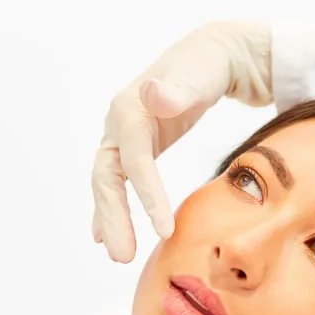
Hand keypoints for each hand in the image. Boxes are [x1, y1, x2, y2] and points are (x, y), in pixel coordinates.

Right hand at [92, 21, 273, 262]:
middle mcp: (118, 125)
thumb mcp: (196, 76)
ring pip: (108, 185)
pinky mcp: (134, 146)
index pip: (134, 161)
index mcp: (130, 110)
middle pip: (108, 178)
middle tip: (123, 258)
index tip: (164, 230)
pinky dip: (111, 209)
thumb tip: (153, 95)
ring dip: (111, 220)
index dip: (146, 196)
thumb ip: (175, 90)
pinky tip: (106, 236)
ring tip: (118, 256)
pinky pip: (117, 183)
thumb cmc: (205, 67)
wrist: (208, 56)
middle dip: (115, 218)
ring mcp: (123, 137)